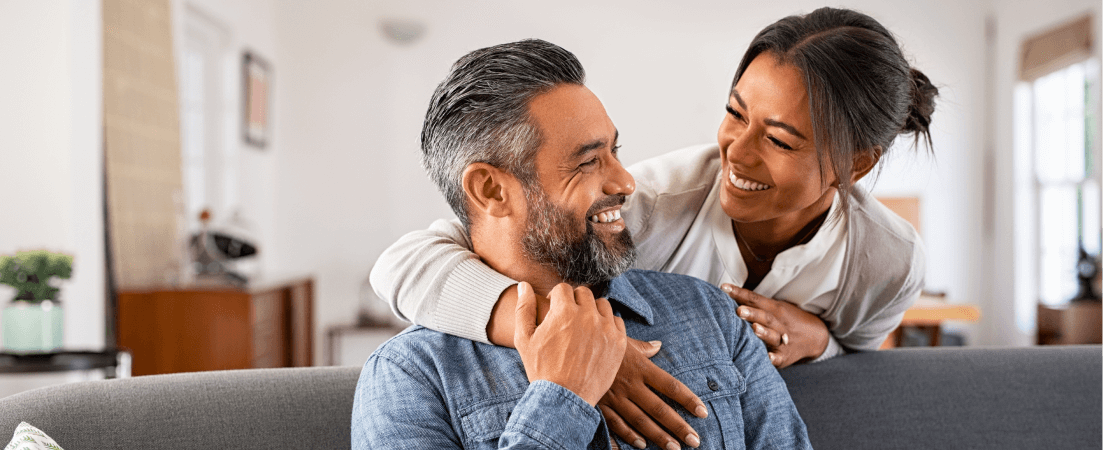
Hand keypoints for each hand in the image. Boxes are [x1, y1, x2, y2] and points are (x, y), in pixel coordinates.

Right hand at [515, 282, 626, 405]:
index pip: (563, 288)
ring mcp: (606, 328)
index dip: (556, 298)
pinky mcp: (619, 342)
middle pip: (583, 293)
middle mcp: (587, 315)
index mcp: (564, 311)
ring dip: (592, 310)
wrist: (564, 398)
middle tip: (568, 319)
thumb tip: (524, 285)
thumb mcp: (524, 339)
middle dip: (574, 302)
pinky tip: (597, 336)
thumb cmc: (541, 369)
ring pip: (602, 304)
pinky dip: (607, 325)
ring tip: (583, 326)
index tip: (555, 310)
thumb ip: (524, 308)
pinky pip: (616, 321)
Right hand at [598, 339, 707, 448]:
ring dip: (658, 436)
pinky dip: (627, 437)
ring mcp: (614, 397)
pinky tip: (640, 445)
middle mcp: (630, 385)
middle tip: (694, 441)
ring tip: (673, 448)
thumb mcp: (622, 340)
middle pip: (659, 409)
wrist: (569, 346)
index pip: (670, 385)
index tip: (702, 411)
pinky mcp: (600, 404)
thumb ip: (643, 347)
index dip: (688, 399)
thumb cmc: (599, 341)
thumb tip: (658, 345)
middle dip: (678, 426)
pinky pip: (615, 424)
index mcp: (640, 367)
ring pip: (640, 421)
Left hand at [721, 284, 829, 367]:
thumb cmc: (784, 320)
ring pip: (773, 336)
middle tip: (738, 310)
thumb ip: (753, 304)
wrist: (814, 337)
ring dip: (763, 333)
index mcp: (774, 309)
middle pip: (765, 317)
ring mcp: (783, 340)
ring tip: (754, 329)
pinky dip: (773, 358)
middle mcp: (779, 323)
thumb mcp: (774, 308)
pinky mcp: (785, 356)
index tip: (724, 288)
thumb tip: (726, 293)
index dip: (739, 293)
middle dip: (752, 314)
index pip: (755, 299)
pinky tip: (767, 357)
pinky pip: (779, 357)